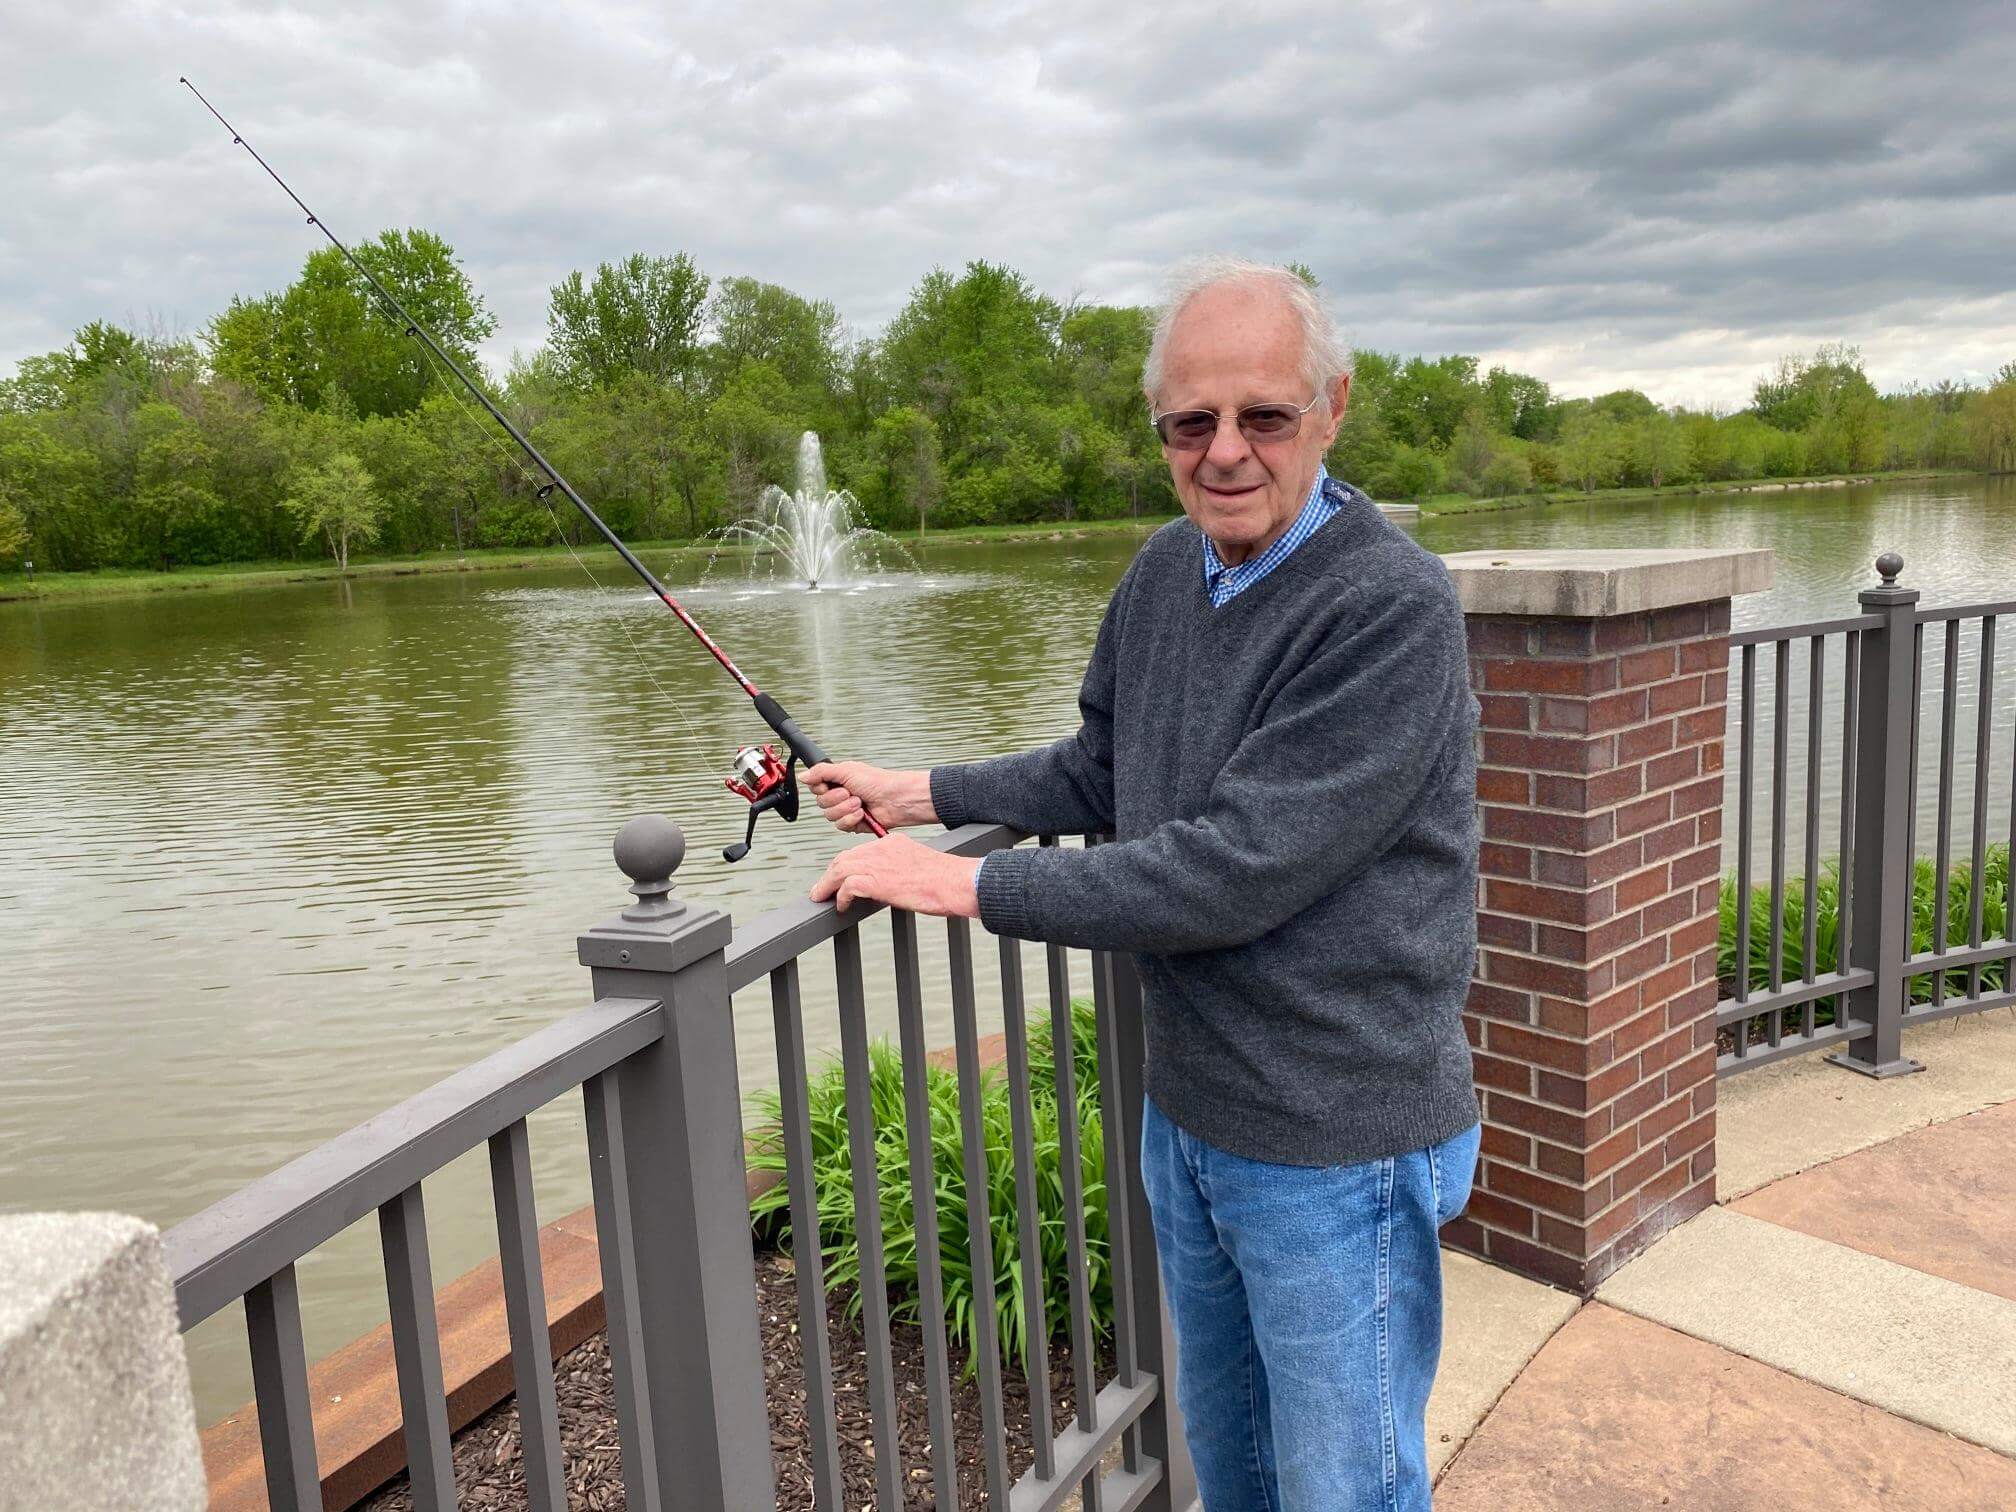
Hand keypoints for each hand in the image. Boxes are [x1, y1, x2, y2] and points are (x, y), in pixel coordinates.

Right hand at [803, 762, 936, 831]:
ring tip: (860, 803)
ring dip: (845, 809)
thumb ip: (822, 772)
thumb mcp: (846, 770)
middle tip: (850, 792)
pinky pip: (840, 826)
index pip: (815, 786)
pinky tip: (862, 814)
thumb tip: (803, 776)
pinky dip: (851, 819)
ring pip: (829, 816)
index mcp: (838, 780)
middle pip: (820, 803)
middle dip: (836, 799)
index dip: (819, 788)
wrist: (896, 799)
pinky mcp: (854, 824)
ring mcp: (847, 810)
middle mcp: (841, 795)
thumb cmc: (877, 781)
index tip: (828, 785)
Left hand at [810, 833, 980, 918]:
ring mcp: (879, 863)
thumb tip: (889, 888)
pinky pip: (847, 886)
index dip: (845, 866)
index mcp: (893, 843)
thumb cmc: (946, 881)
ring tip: (821, 899)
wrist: (956, 882)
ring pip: (839, 869)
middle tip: (821, 890)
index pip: (860, 851)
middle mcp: (882, 848)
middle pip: (844, 858)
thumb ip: (899, 871)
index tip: (838, 879)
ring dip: (827, 885)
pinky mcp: (878, 881)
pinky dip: (841, 897)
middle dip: (829, 875)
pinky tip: (842, 906)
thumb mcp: (919, 868)